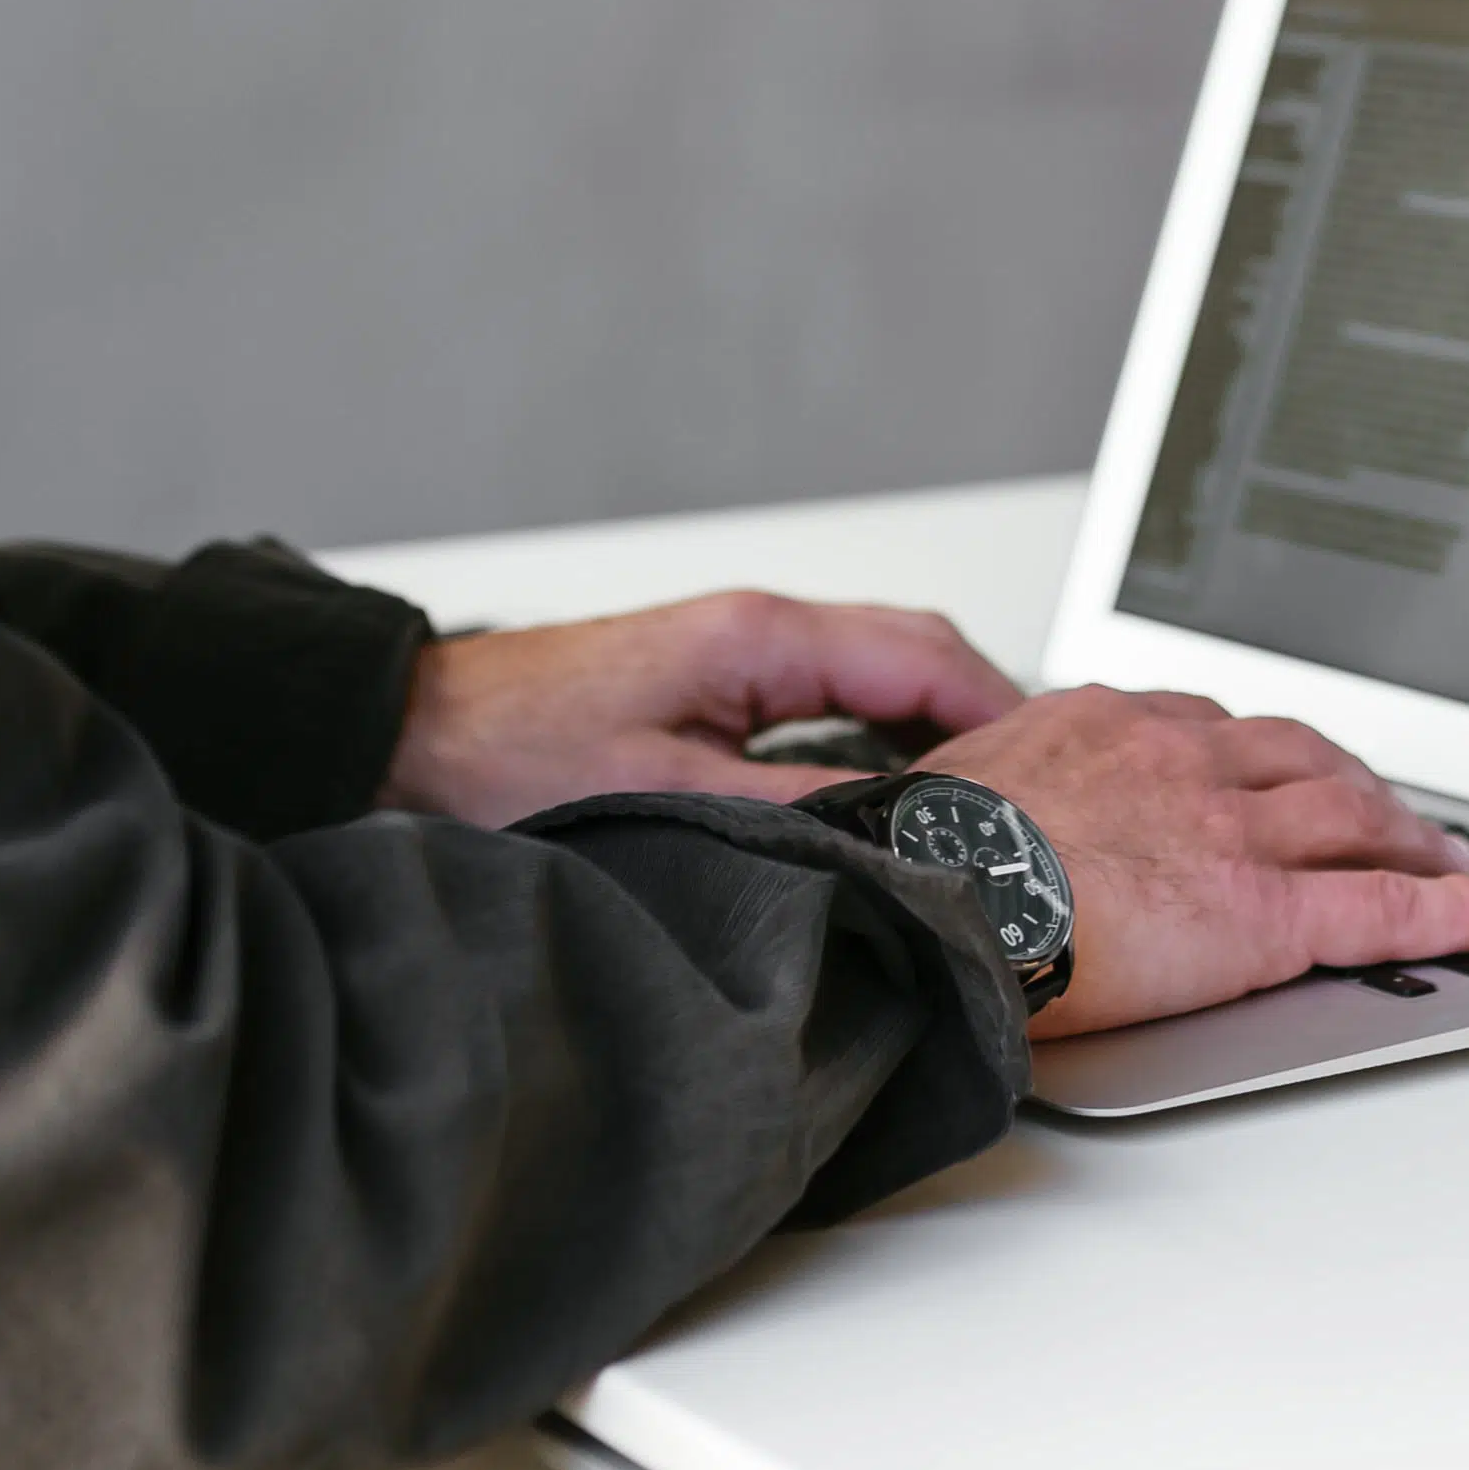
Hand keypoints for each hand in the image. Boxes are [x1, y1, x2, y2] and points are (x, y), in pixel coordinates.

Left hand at [381, 590, 1023, 829]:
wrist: (415, 738)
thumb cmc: (510, 753)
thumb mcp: (667, 794)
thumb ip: (795, 809)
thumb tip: (901, 834)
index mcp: (761, 636)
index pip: (924, 655)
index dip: (1003, 711)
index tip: (1053, 772)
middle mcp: (760, 636)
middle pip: (915, 664)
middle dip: (987, 725)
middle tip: (1039, 802)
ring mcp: (741, 664)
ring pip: (876, 690)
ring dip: (934, 743)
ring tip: (982, 815)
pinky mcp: (717, 698)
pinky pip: (832, 715)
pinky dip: (879, 755)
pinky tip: (891, 814)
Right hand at [909, 689, 1468, 1036]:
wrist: (928, 900)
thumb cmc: (921, 862)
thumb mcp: (958, 792)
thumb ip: (1005, 793)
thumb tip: (986, 822)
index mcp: (1109, 725)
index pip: (1214, 728)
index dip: (1263, 754)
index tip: (1280, 769)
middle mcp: (1186, 758)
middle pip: (1303, 760)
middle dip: (1356, 788)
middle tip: (1392, 815)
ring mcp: (1234, 830)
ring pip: (1355, 818)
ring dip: (1412, 836)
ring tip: (1451, 858)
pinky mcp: (1267, 911)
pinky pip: (1389, 907)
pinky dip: (1464, 907)